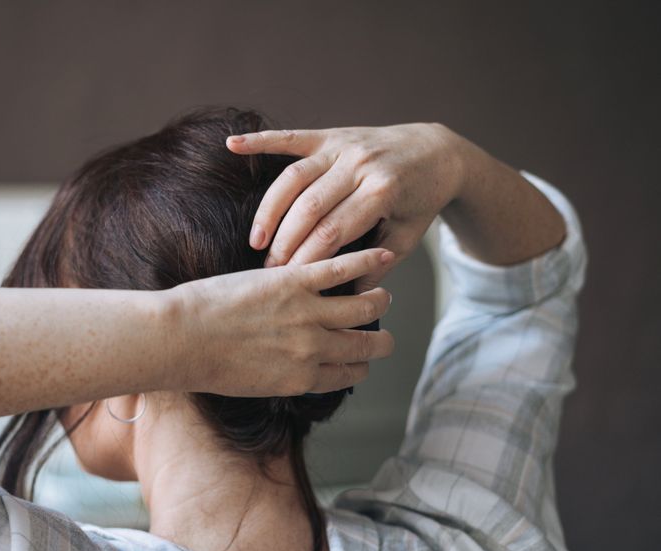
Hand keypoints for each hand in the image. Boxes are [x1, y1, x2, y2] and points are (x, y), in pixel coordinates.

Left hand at [170, 248, 394, 396]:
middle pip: (365, 344)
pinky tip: (382, 255)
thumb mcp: (252, 383)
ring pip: (365, 306)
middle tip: (384, 333)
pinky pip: (342, 270)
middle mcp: (312, 351)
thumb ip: (282, 375)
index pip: (349, 373)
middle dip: (380, 341)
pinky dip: (367, 261)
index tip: (363, 359)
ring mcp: (306, 315)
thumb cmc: (204, 364)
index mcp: (301, 379)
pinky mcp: (294, 282)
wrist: (181, 340)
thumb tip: (294, 368)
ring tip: (382, 295)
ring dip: (379, 300)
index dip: (361, 365)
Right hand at [226, 123, 465, 287]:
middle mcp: (360, 165)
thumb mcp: (407, 236)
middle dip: (286, 242)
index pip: (334, 232)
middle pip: (310, 208)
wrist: (437, 152)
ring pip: (295, 179)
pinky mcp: (330, 135)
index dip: (308, 259)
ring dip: (271, 209)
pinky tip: (233, 146)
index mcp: (382, 193)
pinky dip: (260, 140)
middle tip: (269, 271)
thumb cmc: (419, 201)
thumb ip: (377, 264)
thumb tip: (348, 296)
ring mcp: (343, 147)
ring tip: (257, 241)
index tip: (290, 283)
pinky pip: (291, 137)